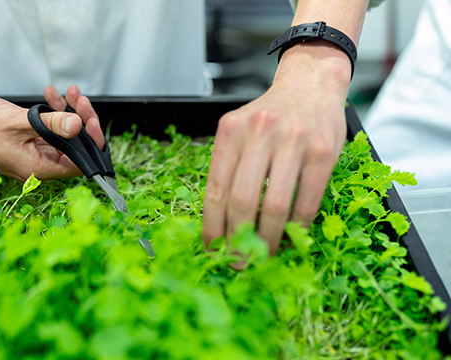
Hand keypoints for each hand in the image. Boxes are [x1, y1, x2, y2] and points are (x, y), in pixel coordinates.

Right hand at [0, 85, 103, 181]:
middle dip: (80, 121)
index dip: (90, 143)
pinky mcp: (28, 143)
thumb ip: (50, 124)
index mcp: (37, 168)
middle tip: (79, 99)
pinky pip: (49, 131)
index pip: (79, 164)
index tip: (91, 120)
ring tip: (67, 92)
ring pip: (63, 137)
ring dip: (68, 113)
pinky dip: (53, 114)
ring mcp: (32, 154)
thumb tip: (78, 126)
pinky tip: (51, 96)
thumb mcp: (18, 121)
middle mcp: (37, 165)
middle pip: (74, 148)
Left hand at [202, 42, 348, 255]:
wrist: (309, 84)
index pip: (215, 189)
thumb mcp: (240, 131)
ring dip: (268, 239)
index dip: (212, 226)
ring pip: (276, 205)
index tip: (212, 248)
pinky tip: (290, 236)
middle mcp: (259, 133)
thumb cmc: (270, 117)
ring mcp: (293, 140)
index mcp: (230, 131)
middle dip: (238, 239)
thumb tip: (220, 223)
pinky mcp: (323, 151)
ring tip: (263, 255)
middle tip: (238, 260)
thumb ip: (229, 168)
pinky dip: (296, 226)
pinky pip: (307, 200)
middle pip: (242, 201)